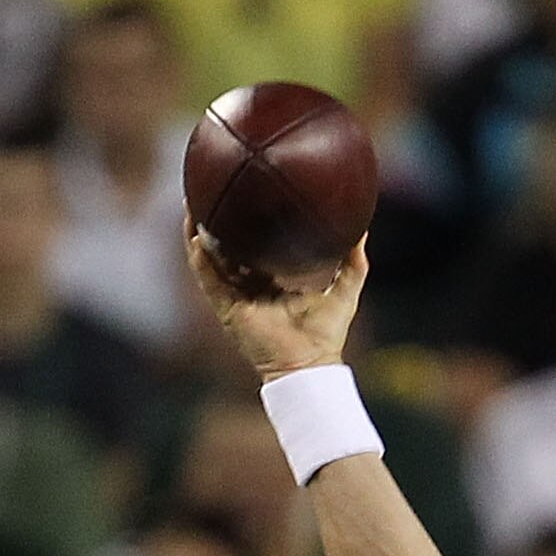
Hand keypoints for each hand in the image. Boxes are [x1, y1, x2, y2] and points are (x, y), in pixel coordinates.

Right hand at [184, 217, 369, 381]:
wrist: (309, 366)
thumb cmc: (327, 335)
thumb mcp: (345, 290)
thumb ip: (353, 262)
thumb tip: (363, 229)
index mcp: (269, 285)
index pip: (252, 251)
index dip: (247, 227)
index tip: (245, 199)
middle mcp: (248, 290)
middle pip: (225, 250)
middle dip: (216, 222)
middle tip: (212, 190)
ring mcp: (234, 300)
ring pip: (208, 260)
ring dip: (198, 232)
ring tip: (192, 201)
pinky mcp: (227, 310)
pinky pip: (207, 278)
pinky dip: (199, 256)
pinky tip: (195, 232)